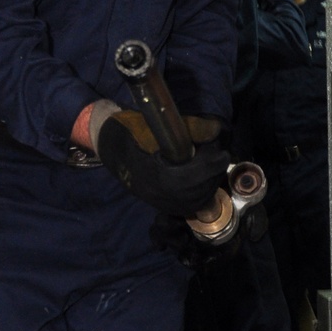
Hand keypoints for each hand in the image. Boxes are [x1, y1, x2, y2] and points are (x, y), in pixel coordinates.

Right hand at [95, 110, 228, 216]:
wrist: (109, 145)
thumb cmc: (131, 131)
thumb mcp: (159, 124)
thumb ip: (191, 128)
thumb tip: (216, 130)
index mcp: (156, 176)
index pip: (194, 177)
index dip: (213, 164)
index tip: (222, 152)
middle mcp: (158, 195)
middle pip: (199, 191)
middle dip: (213, 173)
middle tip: (217, 155)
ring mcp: (159, 202)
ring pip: (196, 201)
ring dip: (209, 183)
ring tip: (210, 165)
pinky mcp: (161, 204)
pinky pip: (188, 205)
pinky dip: (200, 193)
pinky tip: (201, 179)